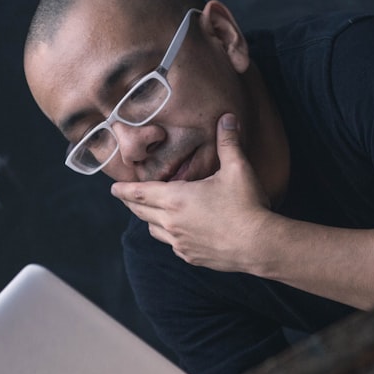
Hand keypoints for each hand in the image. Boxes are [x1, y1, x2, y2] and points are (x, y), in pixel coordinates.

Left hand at [111, 113, 271, 271]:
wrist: (259, 245)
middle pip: (140, 212)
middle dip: (130, 203)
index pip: (138, 193)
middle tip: (125, 197)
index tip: (113, 188)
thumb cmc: (247, 205)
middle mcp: (171, 222)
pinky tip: (178, 231)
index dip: (123, 190)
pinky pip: (171, 245)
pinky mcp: (190, 257)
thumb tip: (227, 117)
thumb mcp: (238, 168)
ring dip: (149, 219)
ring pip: (153, 230)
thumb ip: (228, 142)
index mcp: (175, 198)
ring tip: (150, 212)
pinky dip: (168, 236)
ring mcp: (179, 242)